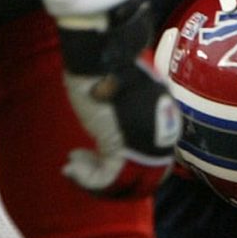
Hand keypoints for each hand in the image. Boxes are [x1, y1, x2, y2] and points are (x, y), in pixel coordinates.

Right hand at [56, 0, 178, 195]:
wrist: (104, 56)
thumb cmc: (109, 69)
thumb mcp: (122, 97)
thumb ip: (127, 118)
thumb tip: (115, 138)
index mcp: (166, 122)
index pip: (152, 160)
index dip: (124, 167)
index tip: (95, 158)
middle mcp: (162, 136)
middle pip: (142, 177)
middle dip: (109, 178)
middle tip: (82, 168)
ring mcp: (146, 143)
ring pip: (124, 182)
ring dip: (93, 180)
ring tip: (73, 166)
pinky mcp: (125, 148)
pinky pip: (108, 179)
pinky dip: (86, 180)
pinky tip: (70, 168)